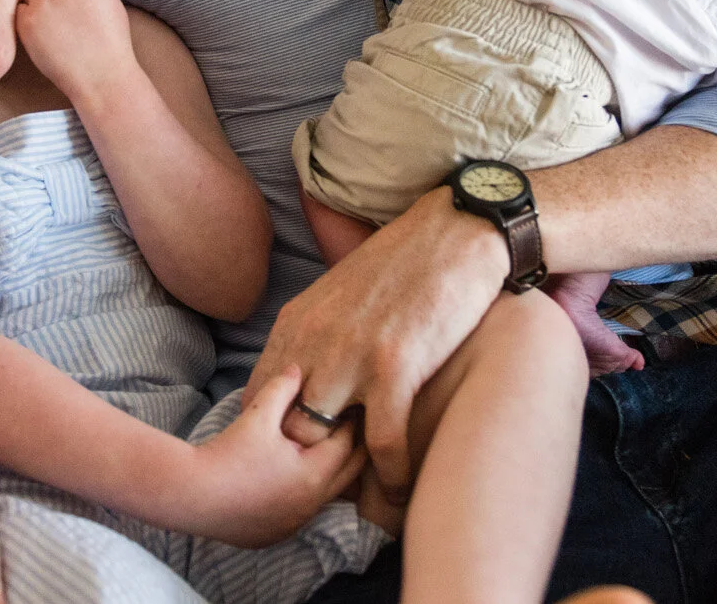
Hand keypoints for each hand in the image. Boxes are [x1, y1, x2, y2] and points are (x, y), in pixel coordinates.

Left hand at [14, 0, 135, 104]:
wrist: (101, 75)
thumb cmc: (111, 42)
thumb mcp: (108, 0)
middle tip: (62, 12)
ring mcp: (42, 1)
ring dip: (38, 6)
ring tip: (56, 29)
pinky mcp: (26, 21)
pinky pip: (20, 11)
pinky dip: (29, 23)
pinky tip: (46, 38)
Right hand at [178, 367, 364, 547]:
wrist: (190, 494)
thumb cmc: (228, 453)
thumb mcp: (258, 415)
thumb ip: (283, 388)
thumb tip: (297, 368)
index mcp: (313, 476)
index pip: (347, 446)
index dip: (351, 424)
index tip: (354, 406)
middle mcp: (310, 506)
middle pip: (346, 476)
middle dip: (351, 451)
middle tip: (351, 428)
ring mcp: (292, 524)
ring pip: (325, 497)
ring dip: (329, 475)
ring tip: (324, 450)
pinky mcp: (274, 535)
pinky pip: (302, 513)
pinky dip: (305, 495)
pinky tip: (294, 478)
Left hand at [247, 189, 507, 503]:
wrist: (457, 231)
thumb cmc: (408, 264)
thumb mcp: (342, 294)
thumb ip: (318, 335)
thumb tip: (310, 381)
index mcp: (298, 322)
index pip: (259, 400)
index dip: (277, 436)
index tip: (305, 453)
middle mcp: (315, 340)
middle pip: (283, 426)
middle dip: (306, 458)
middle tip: (337, 477)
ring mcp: (352, 354)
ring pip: (319, 439)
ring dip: (343, 468)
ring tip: (365, 484)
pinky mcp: (396, 366)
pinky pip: (380, 444)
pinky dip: (389, 474)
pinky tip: (400, 481)